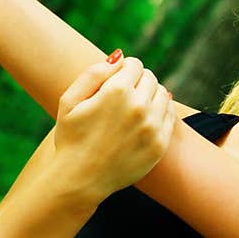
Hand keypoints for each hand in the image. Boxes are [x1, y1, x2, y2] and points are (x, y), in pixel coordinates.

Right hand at [53, 53, 176, 203]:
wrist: (80, 180)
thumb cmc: (71, 138)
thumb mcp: (69, 101)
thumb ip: (93, 73)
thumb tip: (119, 57)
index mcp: (116, 91)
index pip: (134, 64)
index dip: (124, 70)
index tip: (116, 81)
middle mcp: (139, 106)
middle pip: (150, 77)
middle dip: (138, 81)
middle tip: (123, 96)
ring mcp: (152, 126)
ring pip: (163, 94)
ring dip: (151, 96)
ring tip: (133, 107)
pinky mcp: (159, 144)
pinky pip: (169, 116)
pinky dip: (160, 113)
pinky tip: (144, 120)